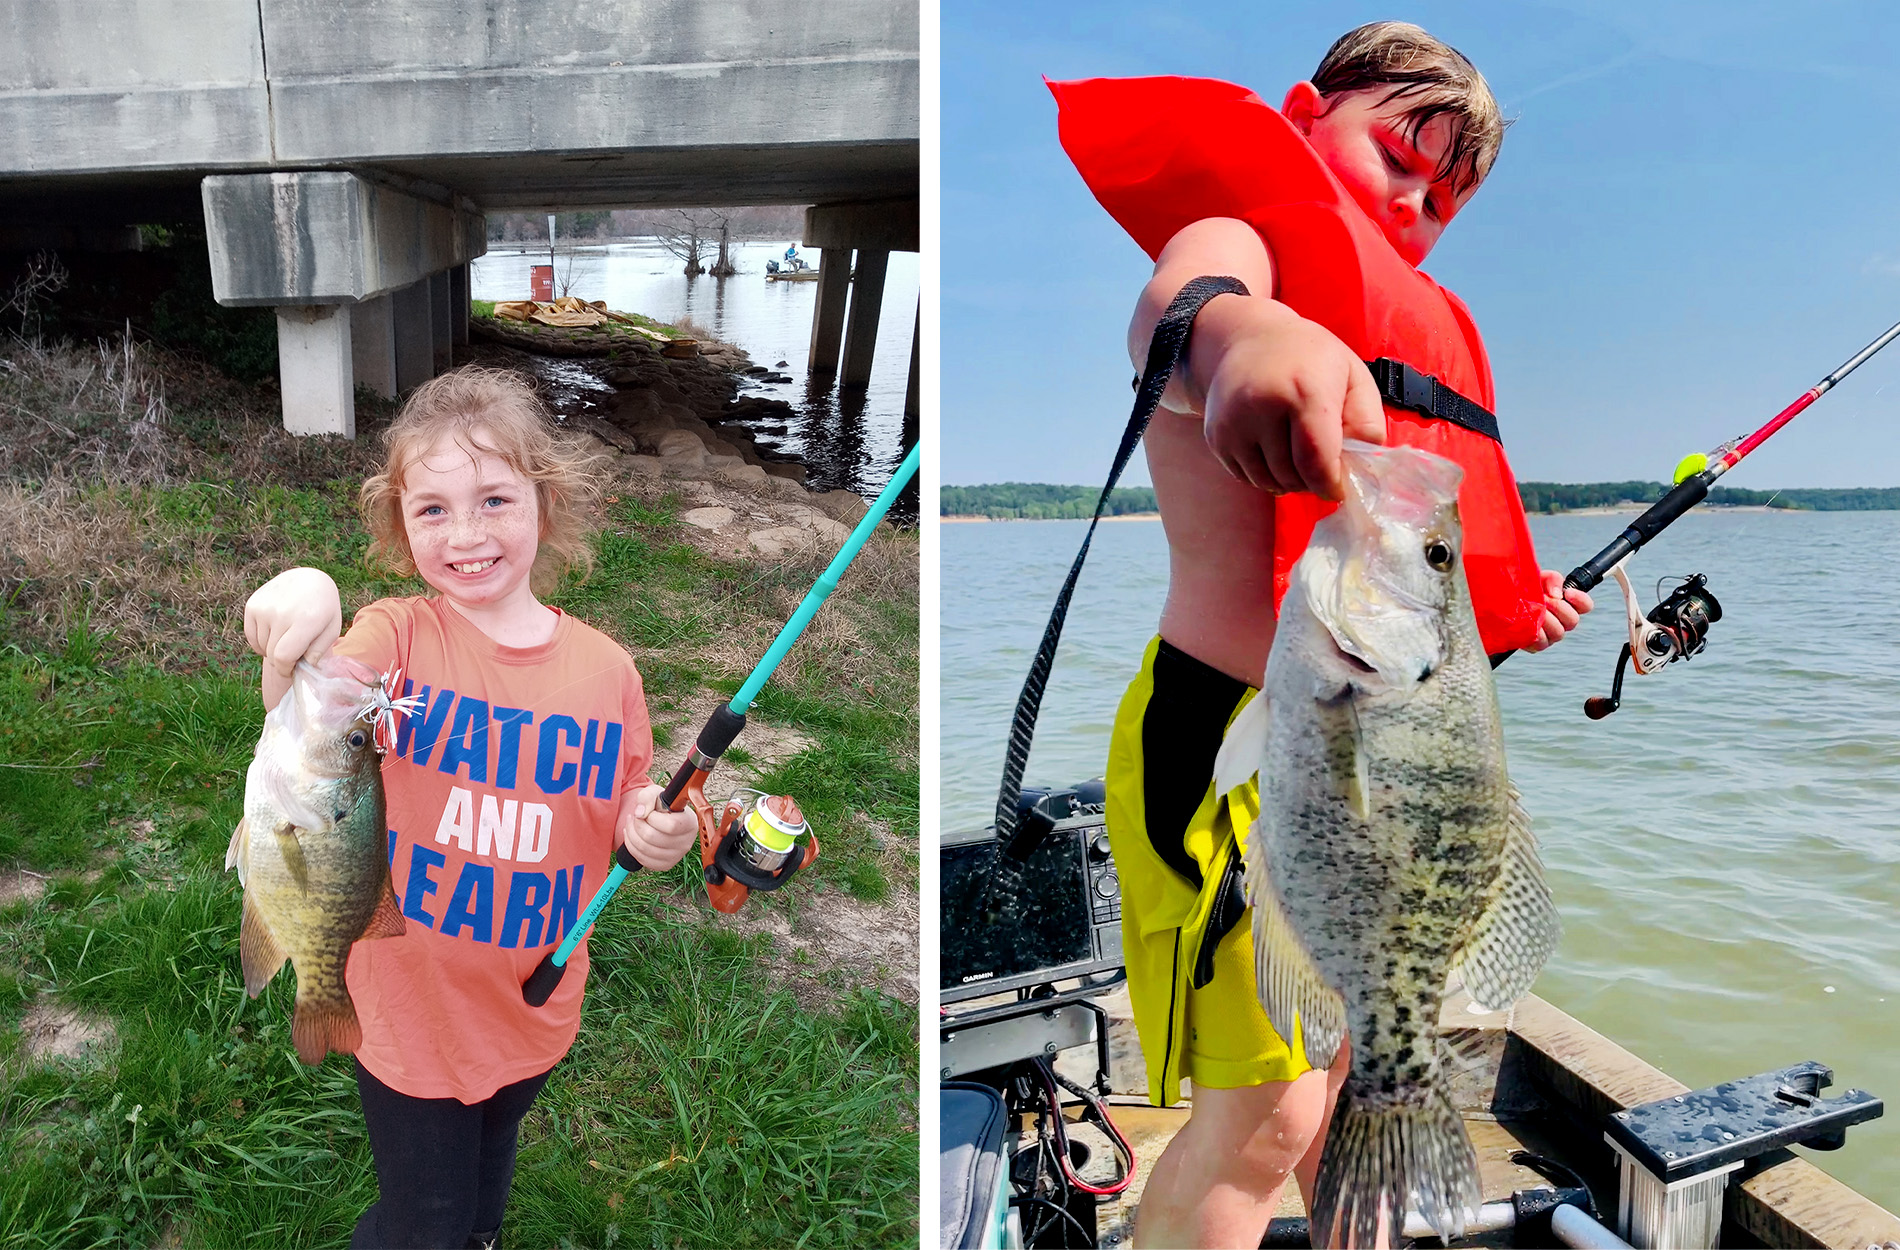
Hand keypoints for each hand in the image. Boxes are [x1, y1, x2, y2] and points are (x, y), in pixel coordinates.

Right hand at [244, 568, 342, 705]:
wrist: (308, 579)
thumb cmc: (323, 609)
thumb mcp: (332, 629)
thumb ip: (318, 651)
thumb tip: (303, 667)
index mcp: (306, 620)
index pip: (283, 657)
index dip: (286, 669)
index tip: (292, 669)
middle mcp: (281, 613)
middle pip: (272, 654)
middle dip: (281, 662)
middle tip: (292, 655)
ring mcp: (264, 608)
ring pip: (261, 646)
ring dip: (272, 649)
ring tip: (286, 637)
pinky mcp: (252, 605)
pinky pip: (251, 636)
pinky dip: (261, 642)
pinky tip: (274, 633)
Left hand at [619, 783, 696, 870]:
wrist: (661, 818)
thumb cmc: (661, 805)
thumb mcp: (655, 793)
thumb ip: (647, 796)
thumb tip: (640, 813)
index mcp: (690, 823)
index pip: (670, 826)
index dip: (653, 817)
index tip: (650, 812)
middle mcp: (686, 842)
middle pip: (652, 837)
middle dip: (637, 824)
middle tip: (636, 816)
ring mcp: (676, 856)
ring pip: (643, 848)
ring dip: (631, 833)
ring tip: (632, 823)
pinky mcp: (665, 865)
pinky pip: (641, 858)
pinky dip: (631, 845)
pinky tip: (632, 834)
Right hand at [1196, 298, 1387, 499]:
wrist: (1247, 337)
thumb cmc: (1309, 357)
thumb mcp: (1352, 375)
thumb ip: (1367, 420)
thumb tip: (1363, 466)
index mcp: (1304, 390)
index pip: (1316, 461)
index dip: (1330, 484)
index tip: (1338, 488)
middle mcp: (1262, 407)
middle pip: (1293, 475)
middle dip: (1311, 481)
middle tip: (1319, 464)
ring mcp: (1234, 424)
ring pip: (1268, 482)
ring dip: (1288, 481)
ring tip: (1297, 456)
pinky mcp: (1216, 437)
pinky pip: (1246, 477)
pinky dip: (1265, 475)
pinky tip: (1273, 450)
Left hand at [1523, 569, 1593, 651]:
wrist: (1498, 602)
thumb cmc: (1520, 590)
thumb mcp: (1538, 578)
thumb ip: (1552, 579)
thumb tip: (1557, 594)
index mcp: (1565, 605)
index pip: (1585, 606)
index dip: (1581, 600)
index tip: (1568, 593)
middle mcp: (1560, 622)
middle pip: (1572, 621)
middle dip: (1558, 608)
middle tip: (1544, 599)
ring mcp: (1549, 635)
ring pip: (1558, 633)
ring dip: (1545, 619)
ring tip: (1531, 609)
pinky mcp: (1534, 645)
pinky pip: (1542, 642)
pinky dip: (1535, 631)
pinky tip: (1526, 623)